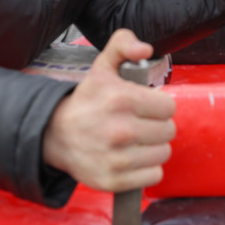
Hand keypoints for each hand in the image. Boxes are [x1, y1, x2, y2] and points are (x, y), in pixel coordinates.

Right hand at [41, 29, 174, 191]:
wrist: (55, 134)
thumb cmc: (86, 100)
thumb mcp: (102, 65)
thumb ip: (124, 44)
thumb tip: (145, 49)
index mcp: (122, 99)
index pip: (169, 107)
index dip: (159, 105)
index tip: (145, 106)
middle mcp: (121, 130)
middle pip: (168, 131)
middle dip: (156, 125)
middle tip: (139, 123)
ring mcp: (117, 159)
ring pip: (163, 153)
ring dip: (153, 147)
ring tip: (135, 140)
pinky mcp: (114, 180)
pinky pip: (153, 175)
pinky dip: (146, 169)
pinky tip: (132, 158)